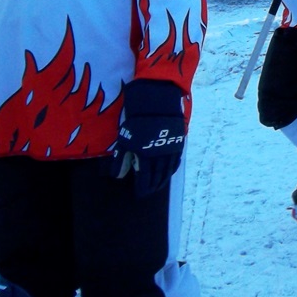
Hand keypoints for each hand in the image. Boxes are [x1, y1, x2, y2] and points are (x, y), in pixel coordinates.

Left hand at [111, 80, 185, 196]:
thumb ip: (120, 159)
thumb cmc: (137, 120)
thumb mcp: (124, 139)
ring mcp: (170, 150)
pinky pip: (175, 161)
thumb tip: (118, 176)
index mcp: (145, 157)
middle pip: (157, 177)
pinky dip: (172, 169)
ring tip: (159, 186)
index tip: (140, 194)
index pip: (144, 179)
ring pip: (167, 171)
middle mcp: (159, 157)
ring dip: (163, 180)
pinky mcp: (178, 142)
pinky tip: (169, 172)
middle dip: (152, 186)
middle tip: (149, 192)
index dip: (142, 188)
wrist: (157, 102)